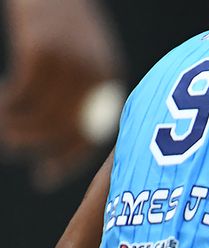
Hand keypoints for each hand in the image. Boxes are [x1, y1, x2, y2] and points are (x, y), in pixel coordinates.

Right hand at [0, 0, 121, 189]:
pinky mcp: (43, 52)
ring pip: (40, 116)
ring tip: (0, 128)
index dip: (68, 160)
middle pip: (65, 130)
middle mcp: (97, 76)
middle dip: (35, 147)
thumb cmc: (59, 20)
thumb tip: (61, 131)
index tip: (44, 178)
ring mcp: (71, 64)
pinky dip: (4, 106)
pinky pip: (21, 95)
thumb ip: (80, 90)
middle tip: (11, 150)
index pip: (93, 134)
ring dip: (14, 128)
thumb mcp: (82, 55)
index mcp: (110, 81)